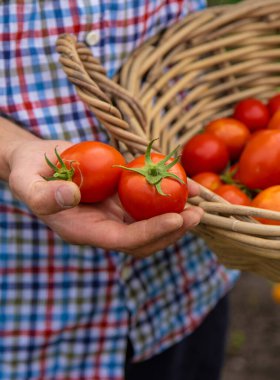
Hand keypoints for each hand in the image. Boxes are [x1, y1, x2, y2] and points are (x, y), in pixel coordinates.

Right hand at [8, 139, 203, 256]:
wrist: (40, 162)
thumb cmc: (30, 172)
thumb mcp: (28, 182)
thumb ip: (43, 194)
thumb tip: (71, 196)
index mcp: (84, 230)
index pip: (123, 240)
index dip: (151, 233)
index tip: (177, 219)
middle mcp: (104, 226)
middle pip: (145, 239)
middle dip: (173, 230)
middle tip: (199, 214)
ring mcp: (116, 212)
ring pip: (153, 221)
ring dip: (179, 214)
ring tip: (203, 199)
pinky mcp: (122, 196)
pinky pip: (150, 201)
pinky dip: (171, 195)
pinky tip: (190, 184)